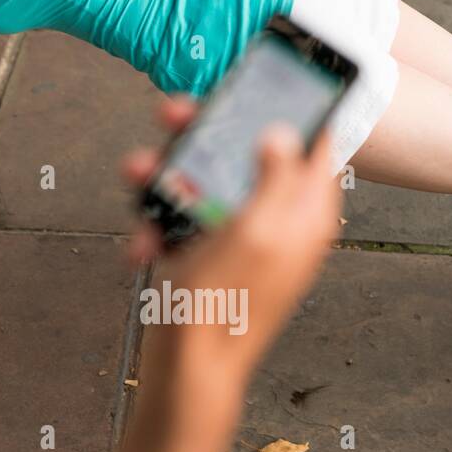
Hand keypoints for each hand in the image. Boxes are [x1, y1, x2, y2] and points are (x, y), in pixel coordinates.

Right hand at [120, 96, 343, 376]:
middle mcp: (276, 221)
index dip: (292, 110)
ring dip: (166, 179)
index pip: (313, 145)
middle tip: (173, 114)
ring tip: (137, 175)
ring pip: (205, 183)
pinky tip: (144, 243)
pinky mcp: (208, 254)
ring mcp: (240, 238)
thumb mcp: (258, 232)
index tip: (265, 82)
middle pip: (246, 156)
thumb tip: (285, 134)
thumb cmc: (225, 305)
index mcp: (304, 214)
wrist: (186, 369)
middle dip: (203, 135)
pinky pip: (183, 221)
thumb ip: (278, 178)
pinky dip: (159, 225)